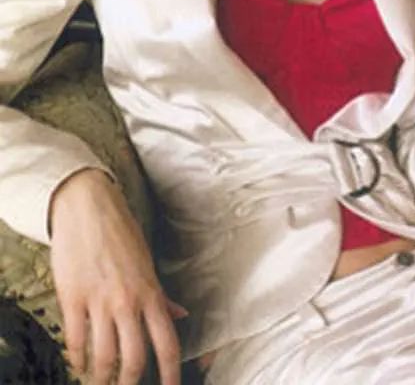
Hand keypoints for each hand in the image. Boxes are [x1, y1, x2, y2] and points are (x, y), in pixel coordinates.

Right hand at [50, 168, 187, 384]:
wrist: (88, 207)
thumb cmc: (120, 231)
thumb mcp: (147, 261)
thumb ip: (161, 294)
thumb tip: (181, 315)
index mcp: (150, 292)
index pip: (167, 343)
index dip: (171, 374)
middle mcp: (127, 301)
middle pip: (135, 359)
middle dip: (131, 382)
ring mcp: (99, 301)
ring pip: (104, 357)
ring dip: (102, 377)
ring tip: (101, 382)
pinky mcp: (73, 298)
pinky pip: (76, 340)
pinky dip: (77, 358)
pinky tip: (78, 363)